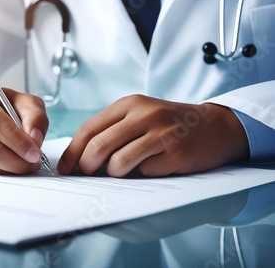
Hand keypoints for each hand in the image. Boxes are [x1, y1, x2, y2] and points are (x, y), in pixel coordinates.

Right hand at [0, 86, 48, 173]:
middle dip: (15, 160)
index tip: (34, 152)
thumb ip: (35, 116)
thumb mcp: (23, 102)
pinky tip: (10, 163)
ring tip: (25, 163)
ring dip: (10, 168)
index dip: (16, 140)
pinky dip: (0, 171)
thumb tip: (34, 138)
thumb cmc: (3, 106)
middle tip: (32, 162)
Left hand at [58, 95, 248, 176]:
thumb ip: (111, 131)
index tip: (66, 168)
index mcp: (128, 104)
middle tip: (88, 176)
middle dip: (86, 167)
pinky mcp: (176, 152)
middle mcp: (143, 114)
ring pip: (118, 163)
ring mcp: (161, 132)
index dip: (72, 152)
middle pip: (98, 146)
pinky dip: (142, 175)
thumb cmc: (168, 124)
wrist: (214, 126)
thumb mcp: (139, 116)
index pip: (88, 129)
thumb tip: (80, 159)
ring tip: (124, 171)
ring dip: (114, 174)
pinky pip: (145, 172)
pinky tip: (152, 167)